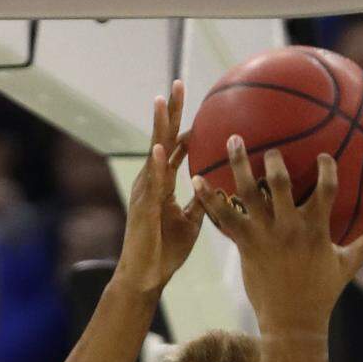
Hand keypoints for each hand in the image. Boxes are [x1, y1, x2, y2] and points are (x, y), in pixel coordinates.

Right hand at [114, 80, 204, 294]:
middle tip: (178, 84)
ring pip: (153, 154)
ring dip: (158, 128)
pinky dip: (156, 164)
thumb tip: (218, 187)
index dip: (181, 127)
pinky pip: (152, 184)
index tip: (193, 104)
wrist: (146, 278)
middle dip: (169, 112)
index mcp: (161, 185)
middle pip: (162, 140)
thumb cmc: (165, 253)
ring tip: (161, 102)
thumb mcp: (190, 223)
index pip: (173, 149)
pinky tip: (159, 148)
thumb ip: (201, 202)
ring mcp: (145, 193)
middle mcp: (151, 182)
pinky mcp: (144, 209)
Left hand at [192, 139, 362, 332]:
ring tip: (232, 139)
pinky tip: (196, 181)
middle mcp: (289, 228)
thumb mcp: (347, 266)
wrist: (292, 324)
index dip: (326, 168)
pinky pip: (225, 218)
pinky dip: (209, 199)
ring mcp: (265, 236)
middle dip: (275, 159)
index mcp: (316, 229)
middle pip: (281, 183)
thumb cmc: (321, 295)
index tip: (323, 155)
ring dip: (239, 165)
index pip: (326, 188)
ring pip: (249, 193)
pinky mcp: (246, 246)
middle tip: (269, 144)